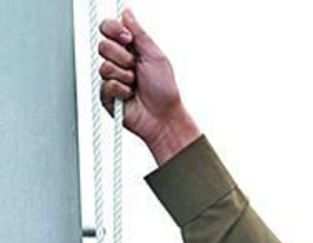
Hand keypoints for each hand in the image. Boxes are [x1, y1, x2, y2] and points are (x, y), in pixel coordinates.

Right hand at [98, 8, 190, 146]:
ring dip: (124, 75)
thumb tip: (127, 12)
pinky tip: (130, 95)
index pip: (109, 29)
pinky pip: (106, 84)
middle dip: (122, 56)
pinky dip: (122, 90)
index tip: (127, 38)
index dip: (113, 30)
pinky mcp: (106, 95)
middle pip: (103, 45)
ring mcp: (111, 78)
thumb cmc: (165, 90)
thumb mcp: (155, 56)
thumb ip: (140, 34)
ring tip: (135, 84)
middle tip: (135, 67)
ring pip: (104, 66)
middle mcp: (119, 62)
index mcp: (130, 50)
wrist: (164, 117)